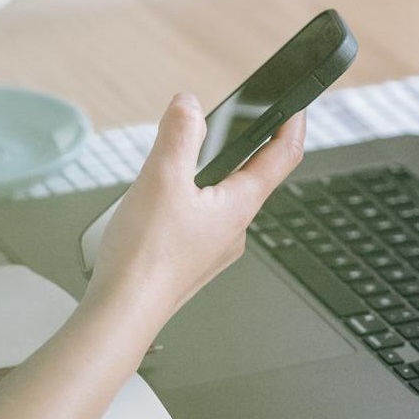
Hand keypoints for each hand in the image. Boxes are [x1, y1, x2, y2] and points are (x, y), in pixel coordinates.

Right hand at [85, 93, 305, 323]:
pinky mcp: (191, 261)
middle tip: (232, 122)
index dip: (292, 124)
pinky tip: (162, 203)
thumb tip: (189, 104)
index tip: (296, 105)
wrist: (122, 314)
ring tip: (183, 160)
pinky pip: (201, 220)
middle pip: (252, 177)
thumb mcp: (161, 179)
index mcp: (239, 206)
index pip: (283, 156)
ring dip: (210, 175)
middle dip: (243, 146)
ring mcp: (214, 248)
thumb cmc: (145, 258)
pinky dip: (190, 200)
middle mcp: (234, 229)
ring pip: (223, 200)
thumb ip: (178, 135)